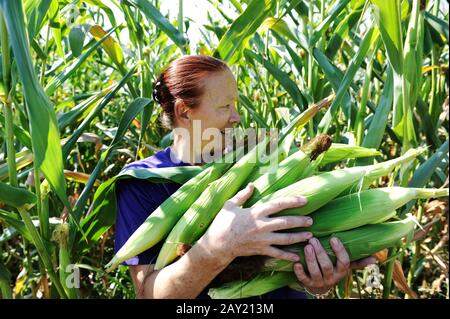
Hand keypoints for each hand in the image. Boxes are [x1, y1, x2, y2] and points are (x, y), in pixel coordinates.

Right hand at [198, 183, 312, 263]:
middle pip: (286, 222)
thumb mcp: (230, 205)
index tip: (305, 200)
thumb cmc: (222, 223)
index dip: (293, 202)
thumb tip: (252, 185)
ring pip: (285, 238)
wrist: (217, 244)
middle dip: (300, 221)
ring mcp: (262, 239)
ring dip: (299, 237)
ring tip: (310, 236)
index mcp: (256, 212)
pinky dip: (288, 256)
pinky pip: (277, 253)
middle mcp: (262, 226)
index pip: (278, 205)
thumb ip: (243, 195)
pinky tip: (297, 257)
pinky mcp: (261, 250)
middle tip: (311, 220)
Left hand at [294, 237, 376, 294]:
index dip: (339, 251)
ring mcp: (319, 281)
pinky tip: (296, 263)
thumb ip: (357, 261)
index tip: (333, 238)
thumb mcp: (345, 267)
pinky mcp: (308, 284)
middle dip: (320, 253)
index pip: (344, 262)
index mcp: (341, 271)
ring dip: (310, 259)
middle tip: (313, 239)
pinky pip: (304, 279)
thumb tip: (375, 258)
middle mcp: (331, 277)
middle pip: (327, 266)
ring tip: (306, 246)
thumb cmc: (334, 270)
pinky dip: (300, 272)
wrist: (320, 287)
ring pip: (315, 272)